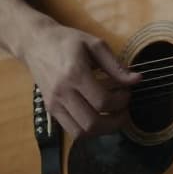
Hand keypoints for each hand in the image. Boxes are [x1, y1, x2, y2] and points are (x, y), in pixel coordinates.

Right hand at [20, 23, 140, 139]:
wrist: (35, 43)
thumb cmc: (66, 41)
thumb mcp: (94, 45)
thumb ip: (115, 65)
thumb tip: (137, 80)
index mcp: (75, 74)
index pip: (102, 101)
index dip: (121, 101)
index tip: (127, 92)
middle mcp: (62, 93)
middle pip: (92, 123)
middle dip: (115, 122)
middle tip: (124, 110)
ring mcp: (54, 104)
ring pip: (81, 132)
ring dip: (102, 130)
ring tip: (112, 117)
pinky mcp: (50, 110)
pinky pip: (71, 130)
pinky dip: (88, 129)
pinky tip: (97, 116)